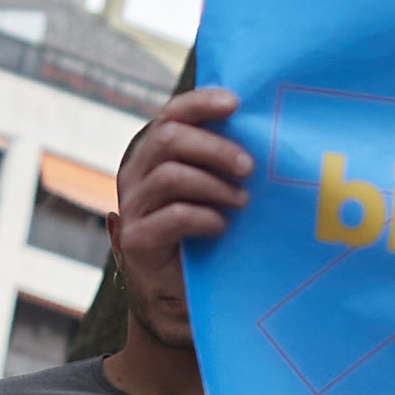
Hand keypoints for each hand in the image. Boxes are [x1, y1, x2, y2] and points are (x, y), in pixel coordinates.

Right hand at [118, 86, 251, 250]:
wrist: (177, 290)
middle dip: (215, 149)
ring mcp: (132, 206)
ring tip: (242, 201)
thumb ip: (221, 160)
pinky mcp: (137, 239)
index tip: (235, 104)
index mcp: (152, 154)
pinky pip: (174, 216)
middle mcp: (135, 174)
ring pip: (170, 176)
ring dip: (214, 186)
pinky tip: (222, 226)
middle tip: (249, 167)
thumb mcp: (211, 188)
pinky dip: (205, 217)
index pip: (171, 115)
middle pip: (168, 139)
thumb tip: (262, 130)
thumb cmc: (202, 231)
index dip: (200, 103)